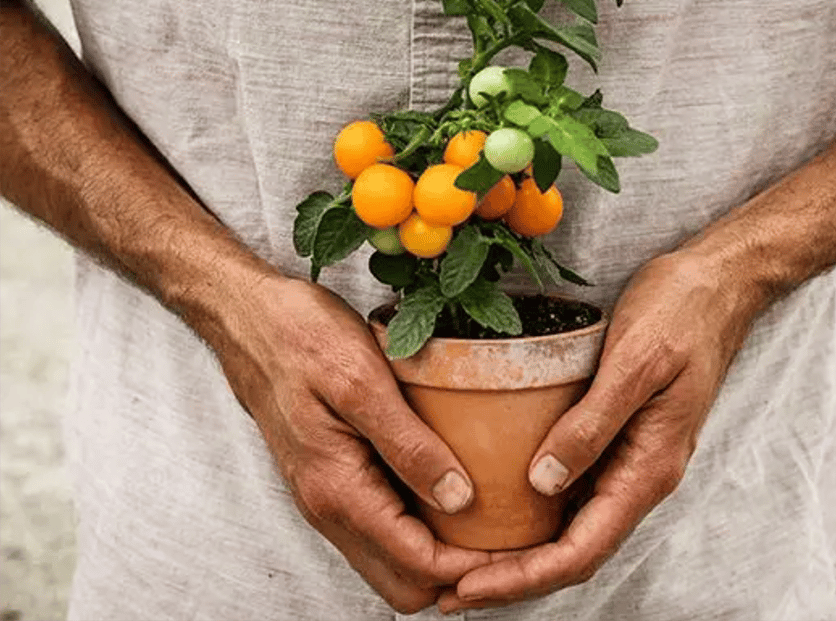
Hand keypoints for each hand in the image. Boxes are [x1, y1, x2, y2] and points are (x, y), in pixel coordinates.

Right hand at [207, 274, 493, 612]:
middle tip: (510, 537)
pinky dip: (419, 527)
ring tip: (490, 519)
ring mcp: (327, 496)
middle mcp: (329, 506)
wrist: (248, 321)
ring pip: (391, 559)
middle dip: (460, 574)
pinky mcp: (331, 479)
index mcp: (338, 489)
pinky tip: (449, 491)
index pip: (418, 563)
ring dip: (440, 553)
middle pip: (404, 581)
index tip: (519, 546)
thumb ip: (408, 445)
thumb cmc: (298, 338)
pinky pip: (380, 527)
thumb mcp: (362, 381)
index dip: (474, 566)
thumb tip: (458, 498)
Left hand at [437, 249, 762, 610]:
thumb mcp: (634, 363)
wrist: (715, 284)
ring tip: (465, 559)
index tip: (469, 587)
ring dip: (522, 551)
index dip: (523, 577)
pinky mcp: (618, 437)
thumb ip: (592, 425)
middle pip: (573, 551)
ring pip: (573, 526)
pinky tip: (501, 506)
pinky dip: (536, 511)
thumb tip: (542, 483)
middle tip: (452, 590)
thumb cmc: (681, 314)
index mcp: (648, 469)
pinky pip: (575, 490)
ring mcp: (629, 458)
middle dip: (514, 577)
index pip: (581, 550)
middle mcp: (639, 475)